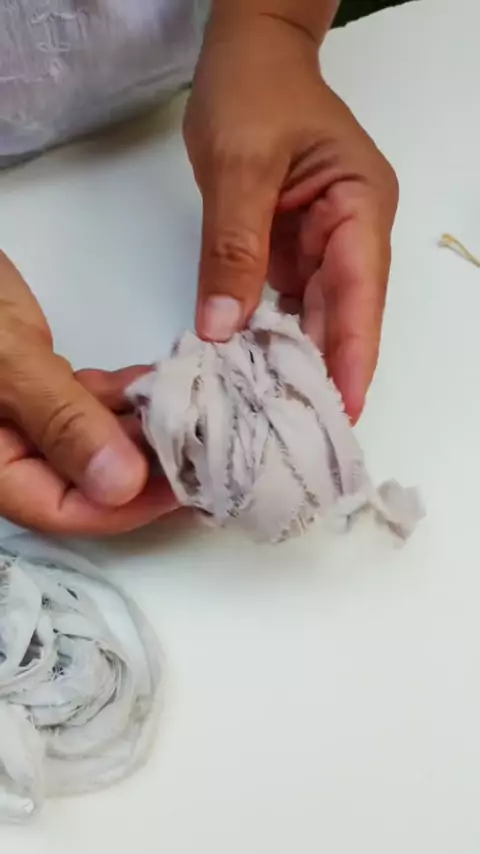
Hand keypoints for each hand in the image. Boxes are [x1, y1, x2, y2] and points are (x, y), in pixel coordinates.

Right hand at [0, 251, 175, 533]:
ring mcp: (20, 418)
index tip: (187, 483)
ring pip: (93, 441)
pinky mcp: (34, 385)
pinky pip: (87, 405)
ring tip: (194, 411)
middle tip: (206, 447)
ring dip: (142, 428)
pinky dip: (123, 395)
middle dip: (146, 467)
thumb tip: (121, 485)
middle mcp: (6, 450)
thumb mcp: (6, 359)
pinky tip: (160, 382)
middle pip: (85, 482)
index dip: (130, 505)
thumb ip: (62, 420)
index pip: (63, 510)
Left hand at [184, 12, 397, 420]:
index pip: (361, 294)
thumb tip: (220, 329)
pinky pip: (283, 302)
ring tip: (272, 418)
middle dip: (322, 374)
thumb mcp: (239, 166)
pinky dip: (265, 337)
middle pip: (342, 315)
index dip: (352, 355)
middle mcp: (351, 233)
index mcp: (360, 208)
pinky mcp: (291, 250)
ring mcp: (321, 245)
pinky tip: (247, 373)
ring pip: (313, 316)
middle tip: (299, 436)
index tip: (341, 412)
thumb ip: (232, 248)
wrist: (246, 52)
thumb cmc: (253, 89)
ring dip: (292, 363)